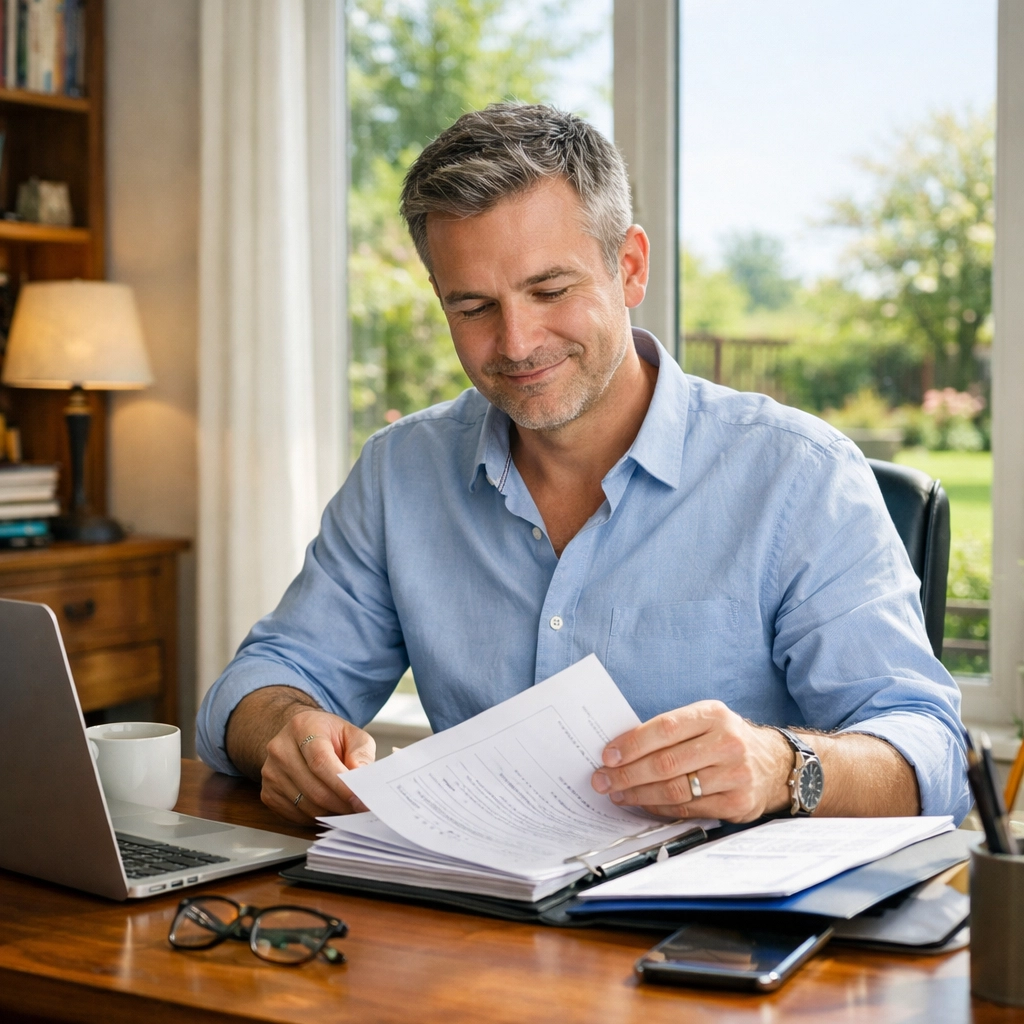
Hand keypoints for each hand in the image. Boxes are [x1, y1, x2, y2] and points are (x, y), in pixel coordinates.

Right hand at [260, 708, 375, 823]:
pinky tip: (329, 808)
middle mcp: (280, 749)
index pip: (320, 761)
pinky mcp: (268, 793)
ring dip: (331, 812)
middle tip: (360, 810)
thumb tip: (360, 775)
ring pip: (306, 806)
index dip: (341, 785)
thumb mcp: (351, 733)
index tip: (360, 800)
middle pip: (314, 788)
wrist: (299, 737)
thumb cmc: (328, 735)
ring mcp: (271, 773)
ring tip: (348, 808)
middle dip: (341, 804)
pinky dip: (317, 817)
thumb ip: (360, 752)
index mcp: (302, 727)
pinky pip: (296, 816)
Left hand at [590, 700, 792, 822]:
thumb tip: (620, 749)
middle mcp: (727, 742)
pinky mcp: (738, 802)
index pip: (665, 728)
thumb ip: (669, 731)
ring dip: (639, 794)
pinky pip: (689, 809)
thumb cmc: (724, 739)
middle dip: (627, 774)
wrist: (774, 764)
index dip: (632, 743)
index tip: (608, 755)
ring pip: (675, 789)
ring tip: (618, 793)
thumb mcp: (704, 721)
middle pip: (666, 763)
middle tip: (603, 780)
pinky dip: (660, 809)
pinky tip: (644, 804)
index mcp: (713, 714)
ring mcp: (735, 774)